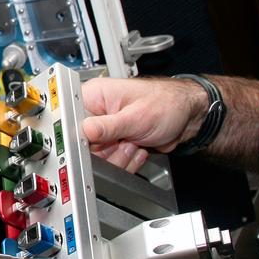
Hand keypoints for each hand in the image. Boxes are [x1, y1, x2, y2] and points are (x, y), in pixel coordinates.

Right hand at [81, 76, 206, 172]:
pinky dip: (126, 162)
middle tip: (125, 142)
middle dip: (107, 150)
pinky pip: (110, 163)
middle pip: (83, 144)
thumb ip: (107, 126)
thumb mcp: (136, 116)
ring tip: (134, 143)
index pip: (71, 118)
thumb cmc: (167, 104)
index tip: (90, 144)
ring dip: (119, 157)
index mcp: (94, 95)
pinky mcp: (113, 144)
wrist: (187, 118)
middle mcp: (96, 112)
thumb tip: (83, 130)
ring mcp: (104, 130)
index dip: (78, 135)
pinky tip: (137, 148)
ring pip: (98, 158)